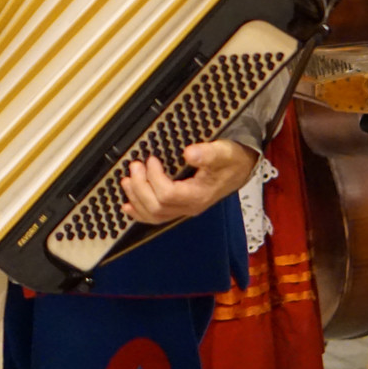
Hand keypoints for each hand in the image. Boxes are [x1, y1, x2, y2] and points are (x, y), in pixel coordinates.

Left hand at [120, 140, 259, 224]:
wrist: (241, 168)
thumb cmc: (232, 160)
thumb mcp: (224, 152)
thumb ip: (208, 153)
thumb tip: (189, 153)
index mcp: (199, 195)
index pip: (168, 194)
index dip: (154, 177)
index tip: (151, 159)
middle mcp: (190, 207)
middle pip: (156, 207)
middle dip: (139, 187)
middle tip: (134, 166)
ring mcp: (184, 209)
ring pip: (153, 215)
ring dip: (136, 198)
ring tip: (126, 181)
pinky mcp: (180, 206)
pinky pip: (157, 216)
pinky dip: (139, 212)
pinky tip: (128, 206)